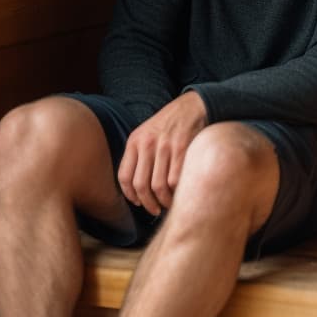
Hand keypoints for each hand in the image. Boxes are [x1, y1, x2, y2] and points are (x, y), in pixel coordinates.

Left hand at [118, 91, 207, 215]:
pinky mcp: (183, 149)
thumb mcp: (146, 134)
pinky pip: (176, 180)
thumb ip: (138, 156)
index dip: (130, 195)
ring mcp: (165, 146)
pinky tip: (178, 194)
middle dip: (147, 203)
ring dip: (163, 201)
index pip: (124, 176)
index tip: (137, 202)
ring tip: (167, 203)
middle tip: (154, 209)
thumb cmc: (168, 125)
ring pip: (159, 186)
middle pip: (141, 185)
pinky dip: (176, 192)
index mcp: (135, 141)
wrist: (192, 107)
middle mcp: (148, 144)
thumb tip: (135, 190)